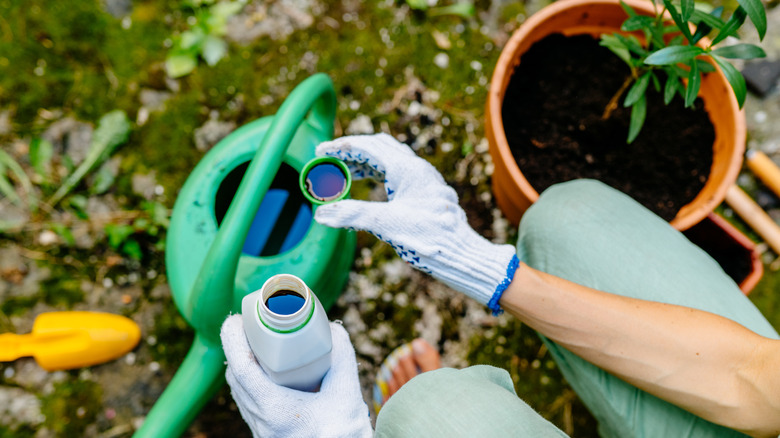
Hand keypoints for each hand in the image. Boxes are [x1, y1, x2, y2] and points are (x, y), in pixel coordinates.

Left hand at [221, 315, 371, 436]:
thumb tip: (332, 329)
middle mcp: (261, 422)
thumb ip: (341, 357)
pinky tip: (269, 375)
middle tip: (250, 327)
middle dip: (237, 349)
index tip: (236, 319)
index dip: (232, 340)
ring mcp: (262, 431)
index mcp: (275, 410)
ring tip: (258, 347)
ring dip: (243, 367)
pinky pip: (250, 405)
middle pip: (236, 379)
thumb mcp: (348, 392)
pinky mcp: (268, 435)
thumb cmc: (345, 434)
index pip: (241, 368)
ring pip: (240, 393)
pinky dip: (252, 384)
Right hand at [314, 133, 517, 313]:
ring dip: (364, 164)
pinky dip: (379, 176)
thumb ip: (353, 215)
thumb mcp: (386, 224)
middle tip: (329, 159)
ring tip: (343, 174)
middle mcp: (418, 169)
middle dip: (352, 151)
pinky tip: (371, 189)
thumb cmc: (430, 238)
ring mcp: (425, 180)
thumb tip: (321, 214)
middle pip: (380, 148)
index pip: (369, 146)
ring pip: (390, 160)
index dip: (341, 146)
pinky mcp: (427, 193)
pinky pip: (399, 174)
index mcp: (408, 169)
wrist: (462, 254)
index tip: (320, 150)